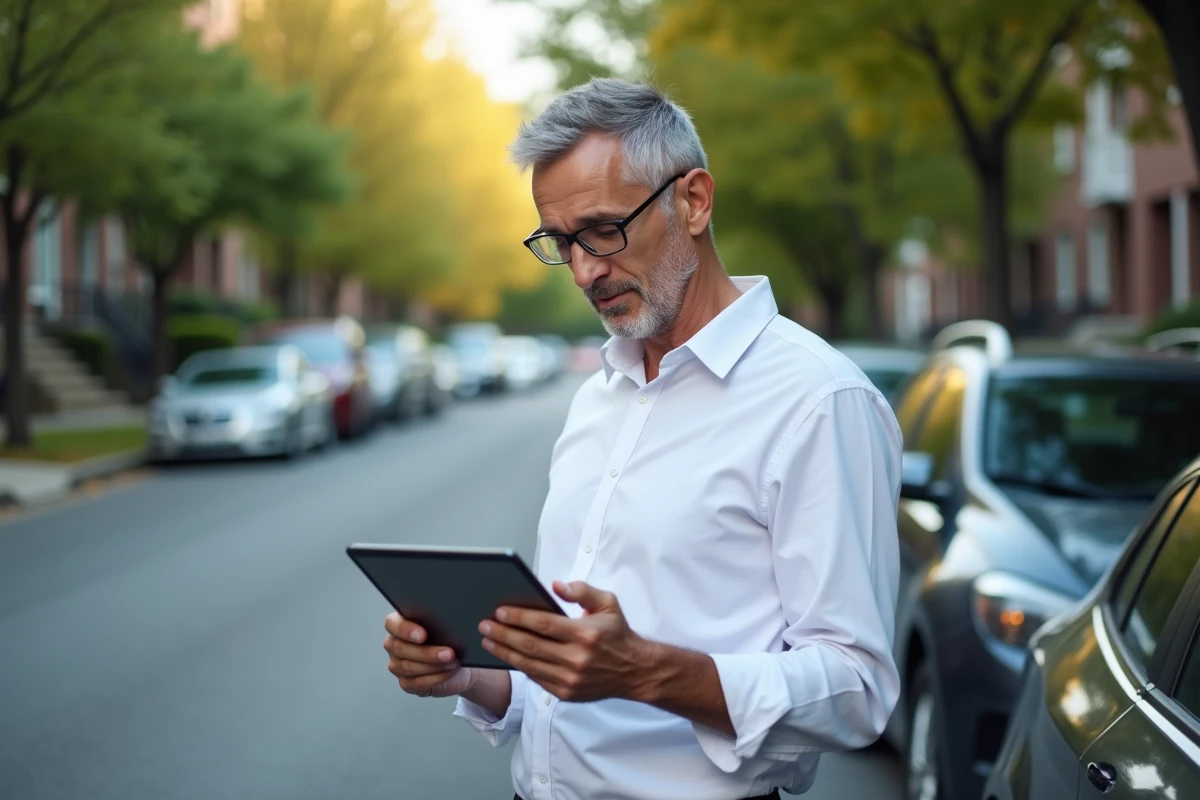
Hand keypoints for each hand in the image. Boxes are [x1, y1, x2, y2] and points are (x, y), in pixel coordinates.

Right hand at [384, 612, 476, 697]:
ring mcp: (397, 665)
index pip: (392, 624)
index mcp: (399, 623)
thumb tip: (447, 623)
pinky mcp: (406, 683)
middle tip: (449, 653)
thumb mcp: (446, 626)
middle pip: (401, 648)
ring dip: (434, 665)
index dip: (405, 630)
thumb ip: (439, 621)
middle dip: (427, 652)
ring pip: (409, 667)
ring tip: (453, 662)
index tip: (423, 635)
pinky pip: (417, 682)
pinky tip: (450, 671)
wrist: (459, 660)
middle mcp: (394, 644)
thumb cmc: (450, 638)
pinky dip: (436, 677)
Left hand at [479, 580, 651, 702]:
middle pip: (530, 645)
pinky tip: (507, 656)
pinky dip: (519, 667)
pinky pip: (536, 679)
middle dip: (503, 634)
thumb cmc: (617, 634)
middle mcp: (576, 658)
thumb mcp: (607, 604)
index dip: (519, 617)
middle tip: (484, 624)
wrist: (634, 671)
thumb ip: (582, 591)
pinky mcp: (566, 693)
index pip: (544, 624)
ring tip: (488, 640)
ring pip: (529, 664)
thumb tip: (556, 586)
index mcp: (585, 634)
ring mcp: (570, 679)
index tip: (499, 611)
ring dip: (504, 652)